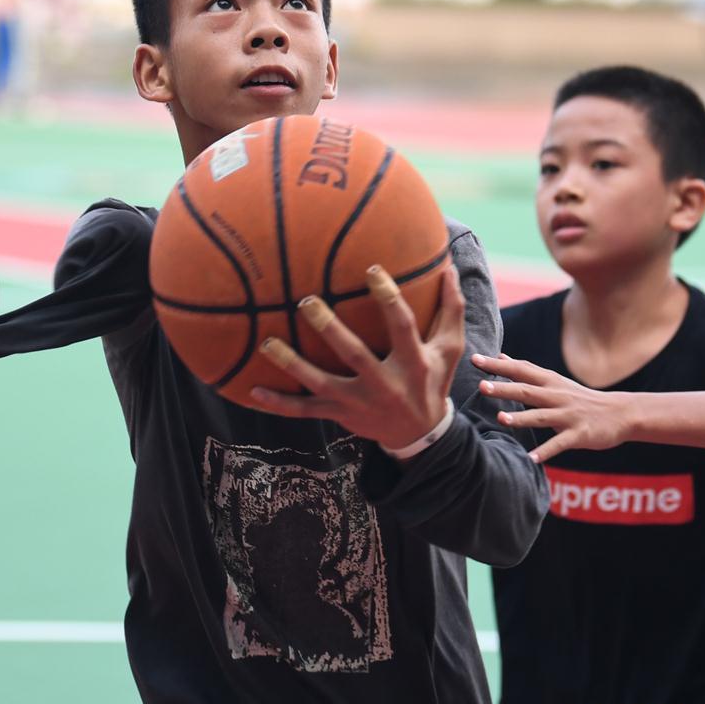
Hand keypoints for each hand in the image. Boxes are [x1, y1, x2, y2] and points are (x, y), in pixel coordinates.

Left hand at [251, 265, 464, 450]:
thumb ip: (451, 310)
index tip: (371, 269)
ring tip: (267, 344)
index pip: (401, 326)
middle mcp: (385, 384)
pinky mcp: (341, 415)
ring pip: (321, 384)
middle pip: (354, 355)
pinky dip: (279, 404)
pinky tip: (253, 391)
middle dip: (330, 330)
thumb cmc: (432, 381)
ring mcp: (359, 402)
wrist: (421, 434)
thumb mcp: (449, 349)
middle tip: (307, 302)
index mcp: (413, 362)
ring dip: (293, 365)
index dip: (388, 298)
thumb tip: (450, 269)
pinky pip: (305, 411)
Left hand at [471, 353, 630, 462]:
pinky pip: (560, 444)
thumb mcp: (553, 380)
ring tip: (501, 419)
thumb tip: (500, 356)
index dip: (497, 365)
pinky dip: (546, 451)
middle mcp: (556, 396)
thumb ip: (526, 372)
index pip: (520, 370)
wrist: (620, 413)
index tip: (474, 359)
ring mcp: (568, 415)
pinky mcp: (579, 434)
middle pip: (526, 390)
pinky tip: (531, 458)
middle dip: (504, 388)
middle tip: (482, 386)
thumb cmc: (579, 397)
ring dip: (521, 417)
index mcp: (549, 381)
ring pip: (541, 416)